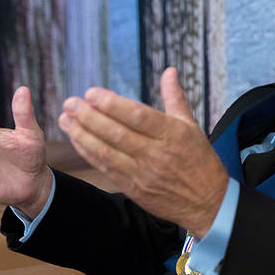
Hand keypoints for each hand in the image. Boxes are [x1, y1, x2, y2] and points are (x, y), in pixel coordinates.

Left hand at [58, 67, 227, 237]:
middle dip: (89, 116)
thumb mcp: (192, 126)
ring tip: (65, 118)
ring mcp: (143, 173)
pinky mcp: (134, 189)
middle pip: (116, 133)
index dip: (112, 104)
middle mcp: (157, 153)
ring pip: (106, 152)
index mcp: (172, 134)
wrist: (208, 203)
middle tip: (70, 102)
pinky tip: (76, 139)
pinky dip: (89, 153)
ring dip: (82, 134)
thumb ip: (175, 98)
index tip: (91, 93)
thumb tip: (169, 71)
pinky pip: (106, 168)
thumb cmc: (200, 160)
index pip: (137, 116)